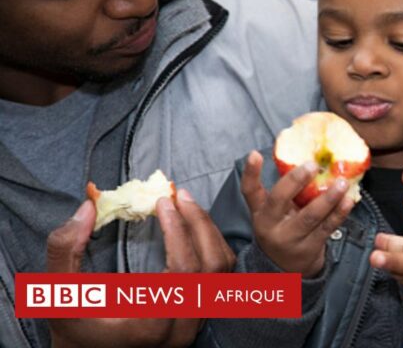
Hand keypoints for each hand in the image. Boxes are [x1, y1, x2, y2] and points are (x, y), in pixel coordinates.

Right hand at [46, 190, 235, 347]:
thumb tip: (88, 207)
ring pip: (221, 269)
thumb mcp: (60, 295)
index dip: (178, 230)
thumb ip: (65, 251)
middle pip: (211, 266)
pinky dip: (211, 244)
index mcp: (150, 326)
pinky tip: (192, 223)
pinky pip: (220, 275)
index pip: (184, 270)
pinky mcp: (200, 315)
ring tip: (186, 203)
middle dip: (197, 222)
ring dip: (207, 230)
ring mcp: (195, 323)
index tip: (162, 202)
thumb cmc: (76, 329)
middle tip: (178, 193)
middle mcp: (181, 329)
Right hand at [240, 151, 354, 277]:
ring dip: (328, 198)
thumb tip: (308, 157)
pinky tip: (349, 200)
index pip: (250, 191)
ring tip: (342, 182)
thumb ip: (285, 191)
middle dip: (296, 181)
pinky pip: (327, 227)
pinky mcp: (310, 247)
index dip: (250, 173)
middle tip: (313, 164)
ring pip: (309, 216)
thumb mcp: (273, 213)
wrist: (286, 270)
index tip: (255, 154)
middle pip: (279, 200)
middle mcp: (270, 225)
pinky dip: (339, 213)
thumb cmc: (282, 229)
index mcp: (260, 212)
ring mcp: (290, 238)